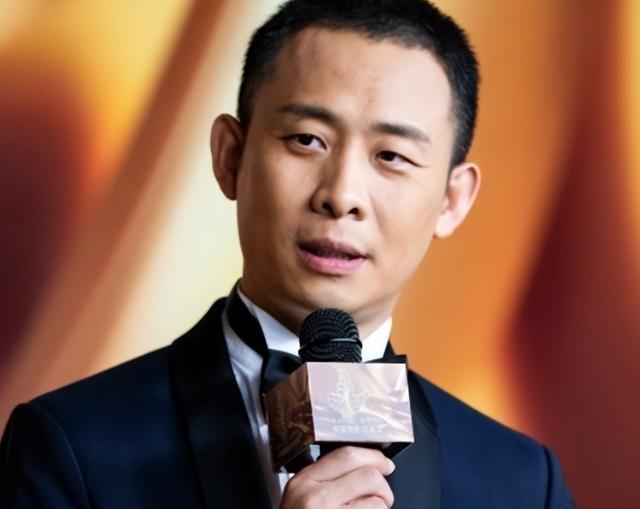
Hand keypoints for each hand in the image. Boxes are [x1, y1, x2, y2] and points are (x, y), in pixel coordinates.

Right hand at [280, 446, 394, 507]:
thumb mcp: (301, 497)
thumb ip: (326, 479)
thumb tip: (367, 467)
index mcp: (304, 482)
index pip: (346, 455)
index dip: (373, 457)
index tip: (385, 464)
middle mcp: (314, 497)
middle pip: (368, 476)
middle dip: (384, 488)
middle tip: (383, 498)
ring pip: (377, 503)